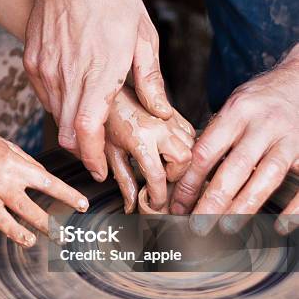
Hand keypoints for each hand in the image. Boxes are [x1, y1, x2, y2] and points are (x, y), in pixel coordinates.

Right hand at [0, 124, 88, 248]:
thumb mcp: (8, 147)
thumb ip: (27, 164)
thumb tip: (45, 179)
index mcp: (14, 166)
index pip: (47, 182)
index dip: (67, 195)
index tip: (83, 206)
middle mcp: (0, 182)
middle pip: (26, 206)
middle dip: (47, 223)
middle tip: (63, 236)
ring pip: (0, 217)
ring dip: (16, 232)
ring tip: (30, 241)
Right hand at [21, 0, 171, 180]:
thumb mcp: (143, 35)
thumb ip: (150, 80)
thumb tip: (161, 112)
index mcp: (100, 70)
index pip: (89, 129)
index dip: (93, 157)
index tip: (100, 170)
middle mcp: (68, 75)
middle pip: (68, 133)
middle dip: (83, 151)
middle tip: (97, 154)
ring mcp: (46, 70)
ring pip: (56, 117)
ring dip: (73, 126)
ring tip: (89, 117)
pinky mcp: (32, 64)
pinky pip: (44, 97)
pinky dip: (59, 105)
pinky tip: (73, 94)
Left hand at [105, 88, 194, 212]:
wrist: (110, 93)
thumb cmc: (106, 120)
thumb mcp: (111, 153)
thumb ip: (124, 180)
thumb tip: (131, 205)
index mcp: (140, 139)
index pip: (157, 175)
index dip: (158, 195)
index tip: (154, 204)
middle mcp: (159, 128)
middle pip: (184, 160)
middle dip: (176, 175)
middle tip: (162, 180)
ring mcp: (169, 119)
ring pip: (192, 146)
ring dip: (182, 162)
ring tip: (165, 168)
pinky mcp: (174, 114)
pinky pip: (190, 133)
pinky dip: (185, 146)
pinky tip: (170, 152)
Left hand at [171, 47, 298, 235]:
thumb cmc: (260, 100)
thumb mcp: (233, 107)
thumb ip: (214, 136)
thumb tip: (183, 175)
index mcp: (236, 113)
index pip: (205, 152)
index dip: (188, 183)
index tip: (176, 206)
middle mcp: (263, 125)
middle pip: (234, 168)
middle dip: (212, 201)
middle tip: (196, 227)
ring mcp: (290, 138)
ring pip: (266, 176)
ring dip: (244, 206)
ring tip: (225, 227)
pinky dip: (294, 208)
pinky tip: (279, 226)